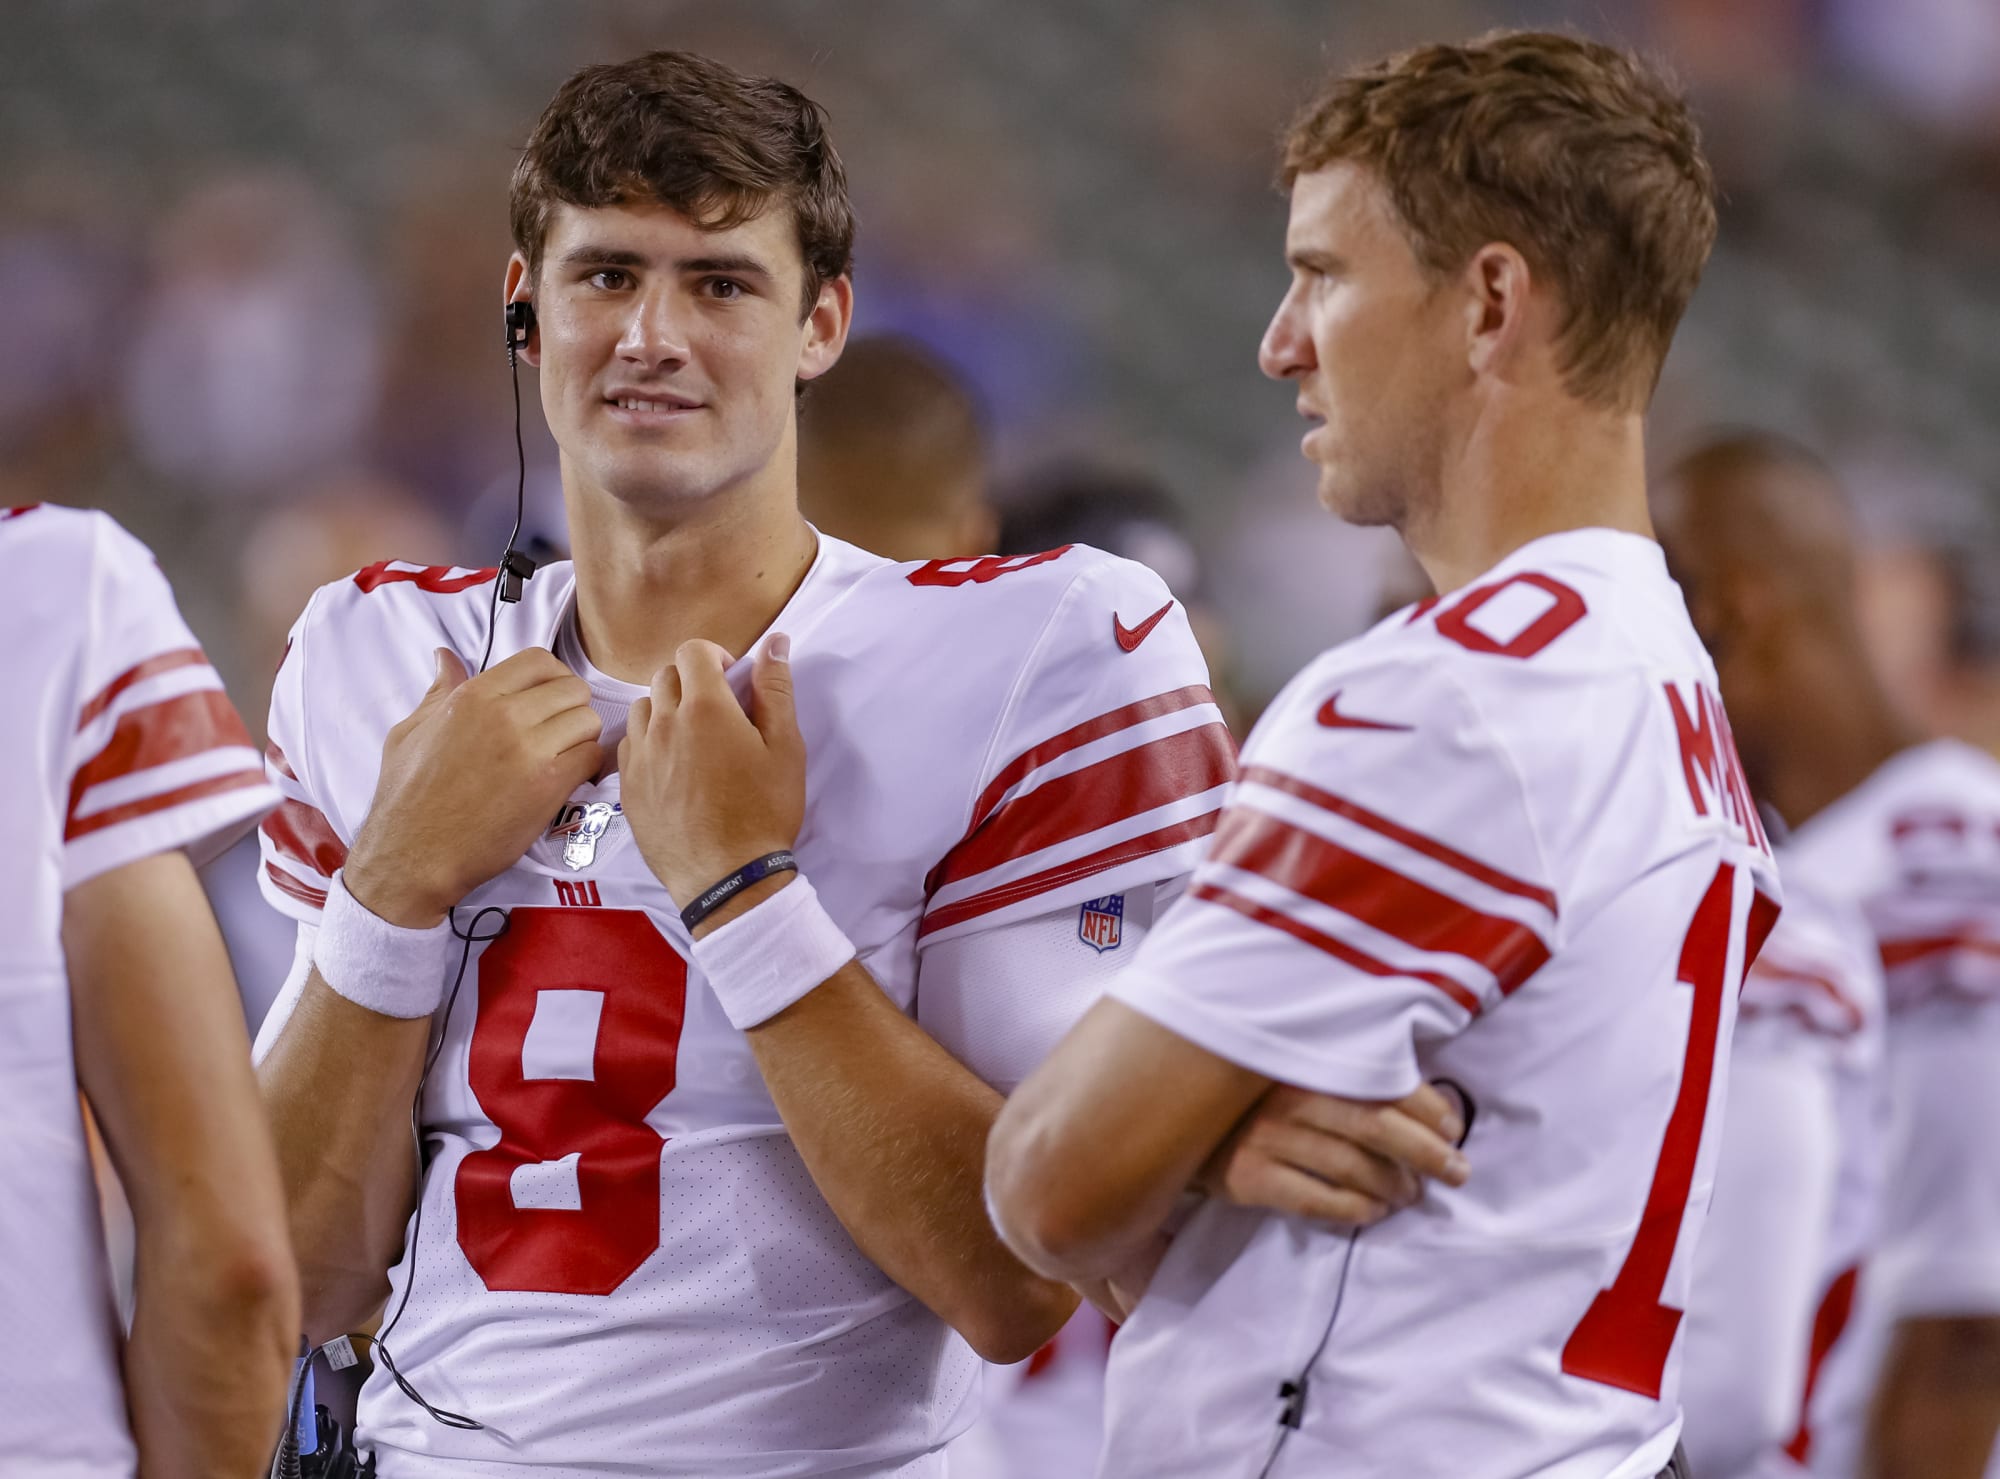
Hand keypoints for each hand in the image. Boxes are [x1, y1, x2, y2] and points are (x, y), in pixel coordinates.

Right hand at [343, 648, 602, 926]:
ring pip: (588, 720)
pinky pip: (591, 756)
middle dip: (571, 707)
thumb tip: (445, 656)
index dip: (551, 677)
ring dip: (582, 736)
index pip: (539, 661)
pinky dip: (587, 765)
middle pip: (573, 689)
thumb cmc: (407, 796)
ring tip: (563, 754)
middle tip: (559, 730)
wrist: (414, 854)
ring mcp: (529, 750)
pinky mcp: (548, 785)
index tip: (546, 698)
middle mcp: (505, 716)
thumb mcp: (411, 731)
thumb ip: (439, 691)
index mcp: (473, 696)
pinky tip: (568, 776)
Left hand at [619, 635, 805, 927]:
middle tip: (716, 711)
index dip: (713, 656)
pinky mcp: (626, 786)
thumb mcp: (786, 748)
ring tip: (690, 738)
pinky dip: (648, 742)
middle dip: (691, 681)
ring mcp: (640, 756)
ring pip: (642, 708)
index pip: (692, 651)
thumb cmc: (765, 812)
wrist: (728, 878)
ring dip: (665, 709)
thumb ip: (776, 689)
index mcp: (706, 708)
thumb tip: (776, 641)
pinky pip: (628, 744)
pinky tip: (671, 766)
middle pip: (665, 675)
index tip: (729, 678)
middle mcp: (664, 724)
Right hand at [1196, 1082, 1469, 1228]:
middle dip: (1428, 1153)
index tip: (1453, 1129)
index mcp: (1304, 1060)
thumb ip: (1343, 1072)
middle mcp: (1286, 1096)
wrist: (1172, 1120)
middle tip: (1457, 1172)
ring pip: (1353, 1169)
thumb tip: (1425, 1099)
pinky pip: (1318, 1201)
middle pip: (1377, 1127)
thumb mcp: (1292, 1068)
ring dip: (1395, 1186)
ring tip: (1412, 1195)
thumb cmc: (1250, 1095)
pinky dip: (1356, 1210)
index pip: (1383, 1082)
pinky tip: (1374, 1211)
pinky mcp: (1248, 1179)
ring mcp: (1265, 1138)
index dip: (1428, 1109)